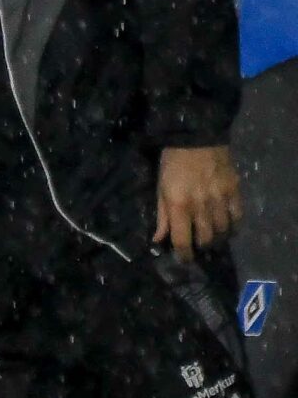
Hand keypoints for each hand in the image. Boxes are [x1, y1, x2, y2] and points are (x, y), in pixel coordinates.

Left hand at [154, 144, 241, 260]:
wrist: (196, 138)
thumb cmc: (172, 163)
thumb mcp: (160, 188)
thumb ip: (162, 216)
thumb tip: (158, 240)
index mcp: (179, 206)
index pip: (182, 240)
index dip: (183, 254)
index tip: (184, 259)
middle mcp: (200, 206)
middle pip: (205, 238)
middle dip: (201, 246)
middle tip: (199, 247)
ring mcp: (220, 199)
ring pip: (222, 229)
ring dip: (217, 238)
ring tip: (213, 239)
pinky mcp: (234, 190)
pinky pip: (237, 215)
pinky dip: (234, 224)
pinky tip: (229, 227)